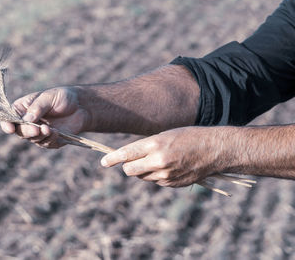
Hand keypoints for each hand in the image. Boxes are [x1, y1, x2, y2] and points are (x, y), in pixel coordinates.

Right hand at [0, 87, 89, 147]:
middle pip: (20, 132)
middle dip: (27, 132)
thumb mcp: (49, 97)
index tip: (10, 129)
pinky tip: (57, 133)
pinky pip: (47, 144)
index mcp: (22, 109)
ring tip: (50, 129)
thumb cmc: (62, 97)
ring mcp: (39, 132)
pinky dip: (51, 139)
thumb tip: (26, 121)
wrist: (81, 106)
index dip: (7, 124)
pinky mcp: (50, 140)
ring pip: (33, 140)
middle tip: (37, 129)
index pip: (9, 118)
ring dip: (40, 136)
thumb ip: (37, 108)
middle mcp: (28, 123)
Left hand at [100, 127, 230, 186]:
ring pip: (142, 176)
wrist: (214, 149)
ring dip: (142, 170)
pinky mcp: (172, 184)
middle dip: (127, 166)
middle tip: (131, 161)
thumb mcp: (164, 135)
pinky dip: (155, 175)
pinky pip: (155, 181)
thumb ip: (146, 146)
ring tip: (157, 159)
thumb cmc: (188, 136)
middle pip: (129, 170)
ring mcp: (165, 175)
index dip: (112, 159)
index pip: (126, 154)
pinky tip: (169, 166)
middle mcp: (158, 161)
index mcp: (155, 144)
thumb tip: (128, 157)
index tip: (103, 162)